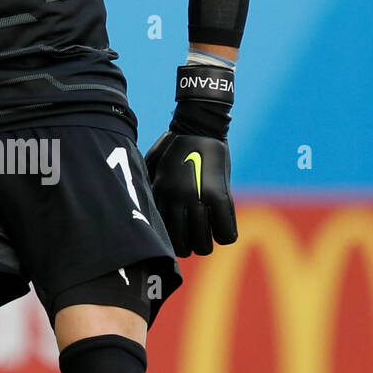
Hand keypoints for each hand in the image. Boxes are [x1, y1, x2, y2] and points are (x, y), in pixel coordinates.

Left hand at [144, 132, 236, 256]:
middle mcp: (176, 200)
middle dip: (190, 246)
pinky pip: (225, 232)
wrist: (198, 125)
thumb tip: (146, 215)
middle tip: (195, 235)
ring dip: (207, 242)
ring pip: (203, 244)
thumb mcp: (153, 168)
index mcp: (160, 195)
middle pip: (183, 247)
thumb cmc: (173, 146)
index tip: (179, 237)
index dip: (172, 243)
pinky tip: (224, 226)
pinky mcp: (219, 194)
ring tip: (210, 231)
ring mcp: (197, 198)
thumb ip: (152, 190)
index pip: (164, 237)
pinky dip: (226, 234)